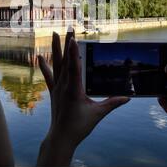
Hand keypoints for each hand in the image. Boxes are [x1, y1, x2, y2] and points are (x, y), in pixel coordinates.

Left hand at [38, 30, 129, 152]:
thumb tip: (127, 97)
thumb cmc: (79, 126)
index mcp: (74, 90)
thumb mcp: (97, 114)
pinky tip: (39, 56)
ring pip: (56, 65)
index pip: (74, 67)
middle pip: (65, 61)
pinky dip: (44, 66)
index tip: (73, 39)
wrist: (61, 137)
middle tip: (69, 29)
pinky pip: (48, 76)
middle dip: (67, 44)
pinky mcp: (54, 91)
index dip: (73, 52)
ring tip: (55, 34)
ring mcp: (57, 88)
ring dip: (56, 49)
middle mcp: (63, 86)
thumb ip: (112, 104)